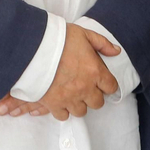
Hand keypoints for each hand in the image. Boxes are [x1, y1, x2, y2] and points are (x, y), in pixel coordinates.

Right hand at [0, 24, 119, 120]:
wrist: (33, 48)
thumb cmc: (59, 39)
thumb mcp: (84, 34)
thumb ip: (102, 43)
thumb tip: (116, 51)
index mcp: (95, 71)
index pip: (111, 87)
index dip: (107, 84)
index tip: (101, 82)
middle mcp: (85, 88)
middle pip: (97, 103)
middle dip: (93, 96)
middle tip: (85, 87)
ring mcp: (70, 98)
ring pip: (81, 111)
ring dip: (78, 104)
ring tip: (72, 94)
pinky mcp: (54, 104)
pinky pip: (63, 115)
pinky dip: (62, 110)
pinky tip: (60, 101)